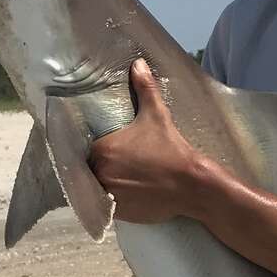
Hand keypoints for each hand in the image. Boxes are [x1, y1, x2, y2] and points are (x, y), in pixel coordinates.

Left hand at [88, 60, 204, 223]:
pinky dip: (113, 201)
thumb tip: (138, 63)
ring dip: (103, 185)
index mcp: (102, 149)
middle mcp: (99, 173)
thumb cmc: (171, 149)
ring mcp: (108, 195)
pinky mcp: (118, 213)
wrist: (191, 184)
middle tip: (118, 167)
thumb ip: (144, 89)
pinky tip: (127, 193)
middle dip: (98, 168)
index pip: (85, 150)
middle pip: (88, 171)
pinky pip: (106, 206)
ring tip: (122, 181)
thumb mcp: (157, 116)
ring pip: (95, 189)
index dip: (95, 151)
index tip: (108, 152)